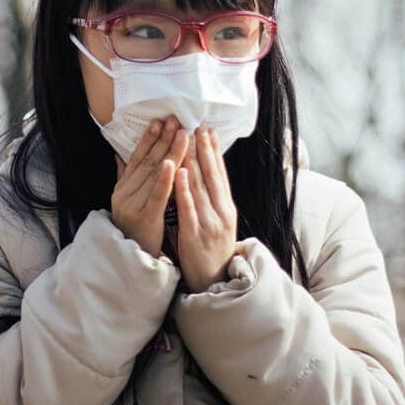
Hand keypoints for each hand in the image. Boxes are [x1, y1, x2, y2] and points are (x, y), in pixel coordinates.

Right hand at [110, 116, 189, 257]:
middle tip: (175, 119)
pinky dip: (165, 179)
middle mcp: (125, 192)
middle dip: (163, 138)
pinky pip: (157, 195)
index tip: (160, 121)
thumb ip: (125, 176)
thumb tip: (119, 154)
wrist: (132, 258)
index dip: (149, 138)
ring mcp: (133, 204)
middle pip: (147, 161)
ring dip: (169, 152)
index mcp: (123, 187)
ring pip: (154, 174)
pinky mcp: (145, 217)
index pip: (138, 157)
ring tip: (182, 134)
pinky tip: (174, 164)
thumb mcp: (128, 200)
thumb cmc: (135, 228)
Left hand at [175, 126, 242, 292]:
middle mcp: (221, 210)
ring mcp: (210, 222)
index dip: (214, 150)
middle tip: (198, 125)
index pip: (219, 172)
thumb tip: (206, 173)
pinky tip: (178, 172)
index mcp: (226, 205)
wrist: (213, 279)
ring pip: (200, 186)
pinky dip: (183, 189)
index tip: (208, 129)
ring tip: (187, 140)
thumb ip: (212, 197)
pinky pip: (188, 208)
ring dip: (193, 161)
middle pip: (212, 174)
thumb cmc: (211, 246)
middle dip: (204, 148)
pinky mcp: (196, 233)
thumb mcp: (218, 219)